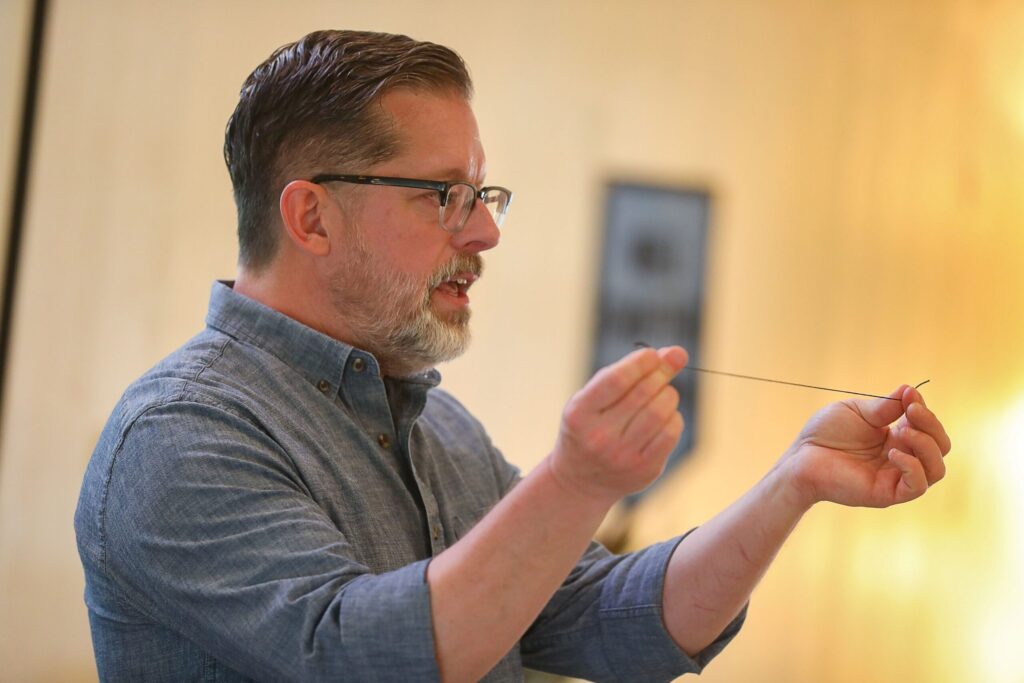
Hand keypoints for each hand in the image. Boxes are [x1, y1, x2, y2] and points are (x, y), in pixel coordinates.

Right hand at [548, 346, 688, 504]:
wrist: (580, 480)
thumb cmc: (590, 426)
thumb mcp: (592, 398)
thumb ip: (626, 372)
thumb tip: (676, 353)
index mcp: (580, 413)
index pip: (616, 380)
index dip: (640, 362)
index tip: (650, 354)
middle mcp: (599, 437)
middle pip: (643, 393)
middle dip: (660, 373)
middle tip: (665, 367)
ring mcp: (622, 456)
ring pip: (660, 412)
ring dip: (668, 394)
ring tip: (662, 394)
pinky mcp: (644, 470)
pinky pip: (671, 433)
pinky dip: (673, 417)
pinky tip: (664, 416)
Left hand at [780, 385, 951, 508]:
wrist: (802, 456)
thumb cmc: (825, 433)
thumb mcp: (859, 411)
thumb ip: (886, 406)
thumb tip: (911, 390)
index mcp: (897, 438)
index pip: (929, 429)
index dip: (925, 411)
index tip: (910, 396)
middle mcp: (902, 459)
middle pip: (940, 447)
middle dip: (931, 426)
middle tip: (910, 411)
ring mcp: (895, 478)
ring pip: (936, 469)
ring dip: (926, 446)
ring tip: (902, 432)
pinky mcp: (887, 494)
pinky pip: (916, 486)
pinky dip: (913, 467)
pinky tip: (893, 452)